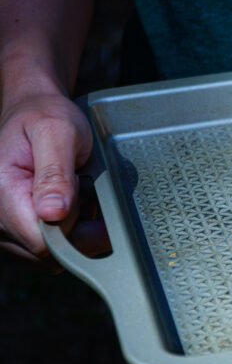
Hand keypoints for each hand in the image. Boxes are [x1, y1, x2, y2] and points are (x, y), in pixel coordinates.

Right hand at [0, 92, 103, 268]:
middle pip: (48, 251)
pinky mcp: (16, 230)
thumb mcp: (57, 132)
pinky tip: (72, 206)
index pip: (40, 240)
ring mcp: (5, 226)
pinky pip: (49, 247)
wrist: (33, 110)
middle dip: (78, 229)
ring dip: (75, 230)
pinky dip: (68, 231)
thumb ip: (56, 173)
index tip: (91, 204)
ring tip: (77, 195)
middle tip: (85, 190)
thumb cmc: (44, 116)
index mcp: (1, 190)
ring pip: (50, 254)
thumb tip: (53, 213)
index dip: (74, 230)